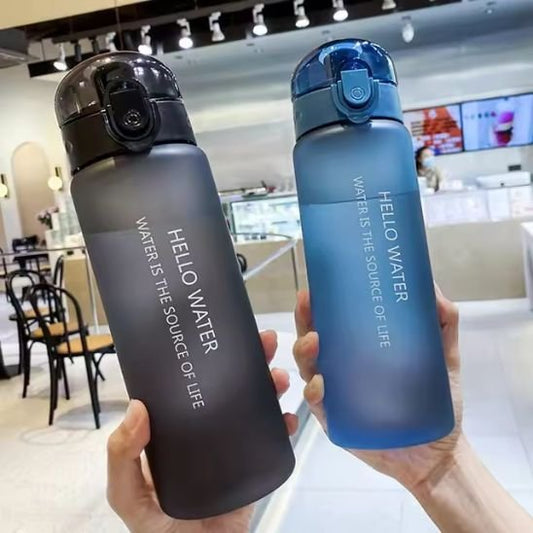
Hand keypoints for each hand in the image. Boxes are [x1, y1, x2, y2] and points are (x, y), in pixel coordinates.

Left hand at [107, 330, 297, 532]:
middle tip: (265, 342)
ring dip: (271, 385)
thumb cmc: (159, 529)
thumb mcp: (129, 494)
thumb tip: (137, 406)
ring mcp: (233, 446)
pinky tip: (289, 416)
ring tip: (279, 375)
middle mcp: (207, 430)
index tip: (221, 335)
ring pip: (256, 405)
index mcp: (178, 429)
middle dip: (251, 361)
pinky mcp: (254, 465)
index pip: (193, 385)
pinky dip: (285, 424)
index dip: (207, 358)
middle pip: (232, 387)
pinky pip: (273, 440)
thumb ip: (123, 457)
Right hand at [293, 286, 462, 492]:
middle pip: (312, 340)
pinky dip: (315, 392)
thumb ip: (443, 324)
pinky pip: (318, 405)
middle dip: (304, 320)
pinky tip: (321, 383)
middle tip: (307, 304)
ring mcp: (337, 395)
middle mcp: (342, 370)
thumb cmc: (437, 402)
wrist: (439, 452)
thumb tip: (433, 287)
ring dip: (304, 352)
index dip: (319, 305)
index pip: (332, 323)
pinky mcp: (337, 422)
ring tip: (314, 341)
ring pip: (308, 369)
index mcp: (360, 351)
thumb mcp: (443, 357)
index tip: (315, 287)